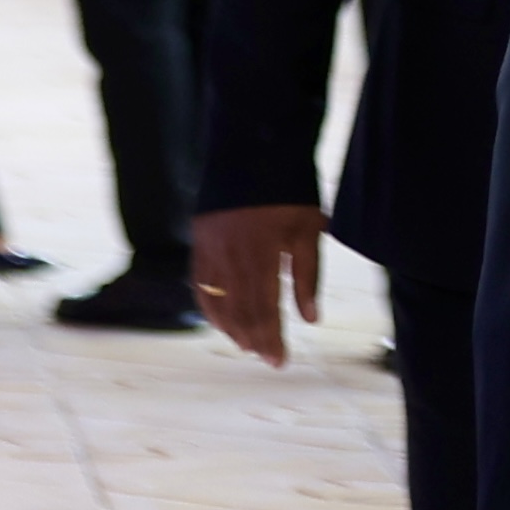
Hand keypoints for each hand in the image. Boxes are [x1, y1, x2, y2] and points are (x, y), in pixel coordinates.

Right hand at [191, 204, 325, 365]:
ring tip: (245, 344)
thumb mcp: (309, 230)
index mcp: (261, 256)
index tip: (279, 360)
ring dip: (230, 328)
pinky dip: (209, 307)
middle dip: (253, 339)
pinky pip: (199, 284)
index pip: (263, 310)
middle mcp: (230, 258)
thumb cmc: (288, 191)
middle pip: (239, 311)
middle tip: (266, 357)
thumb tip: (309, 318)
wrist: (252, 149)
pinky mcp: (199, 242)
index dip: (271, 339)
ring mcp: (210, 251)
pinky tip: (220, 320)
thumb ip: (307, 276)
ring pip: (216, 302)